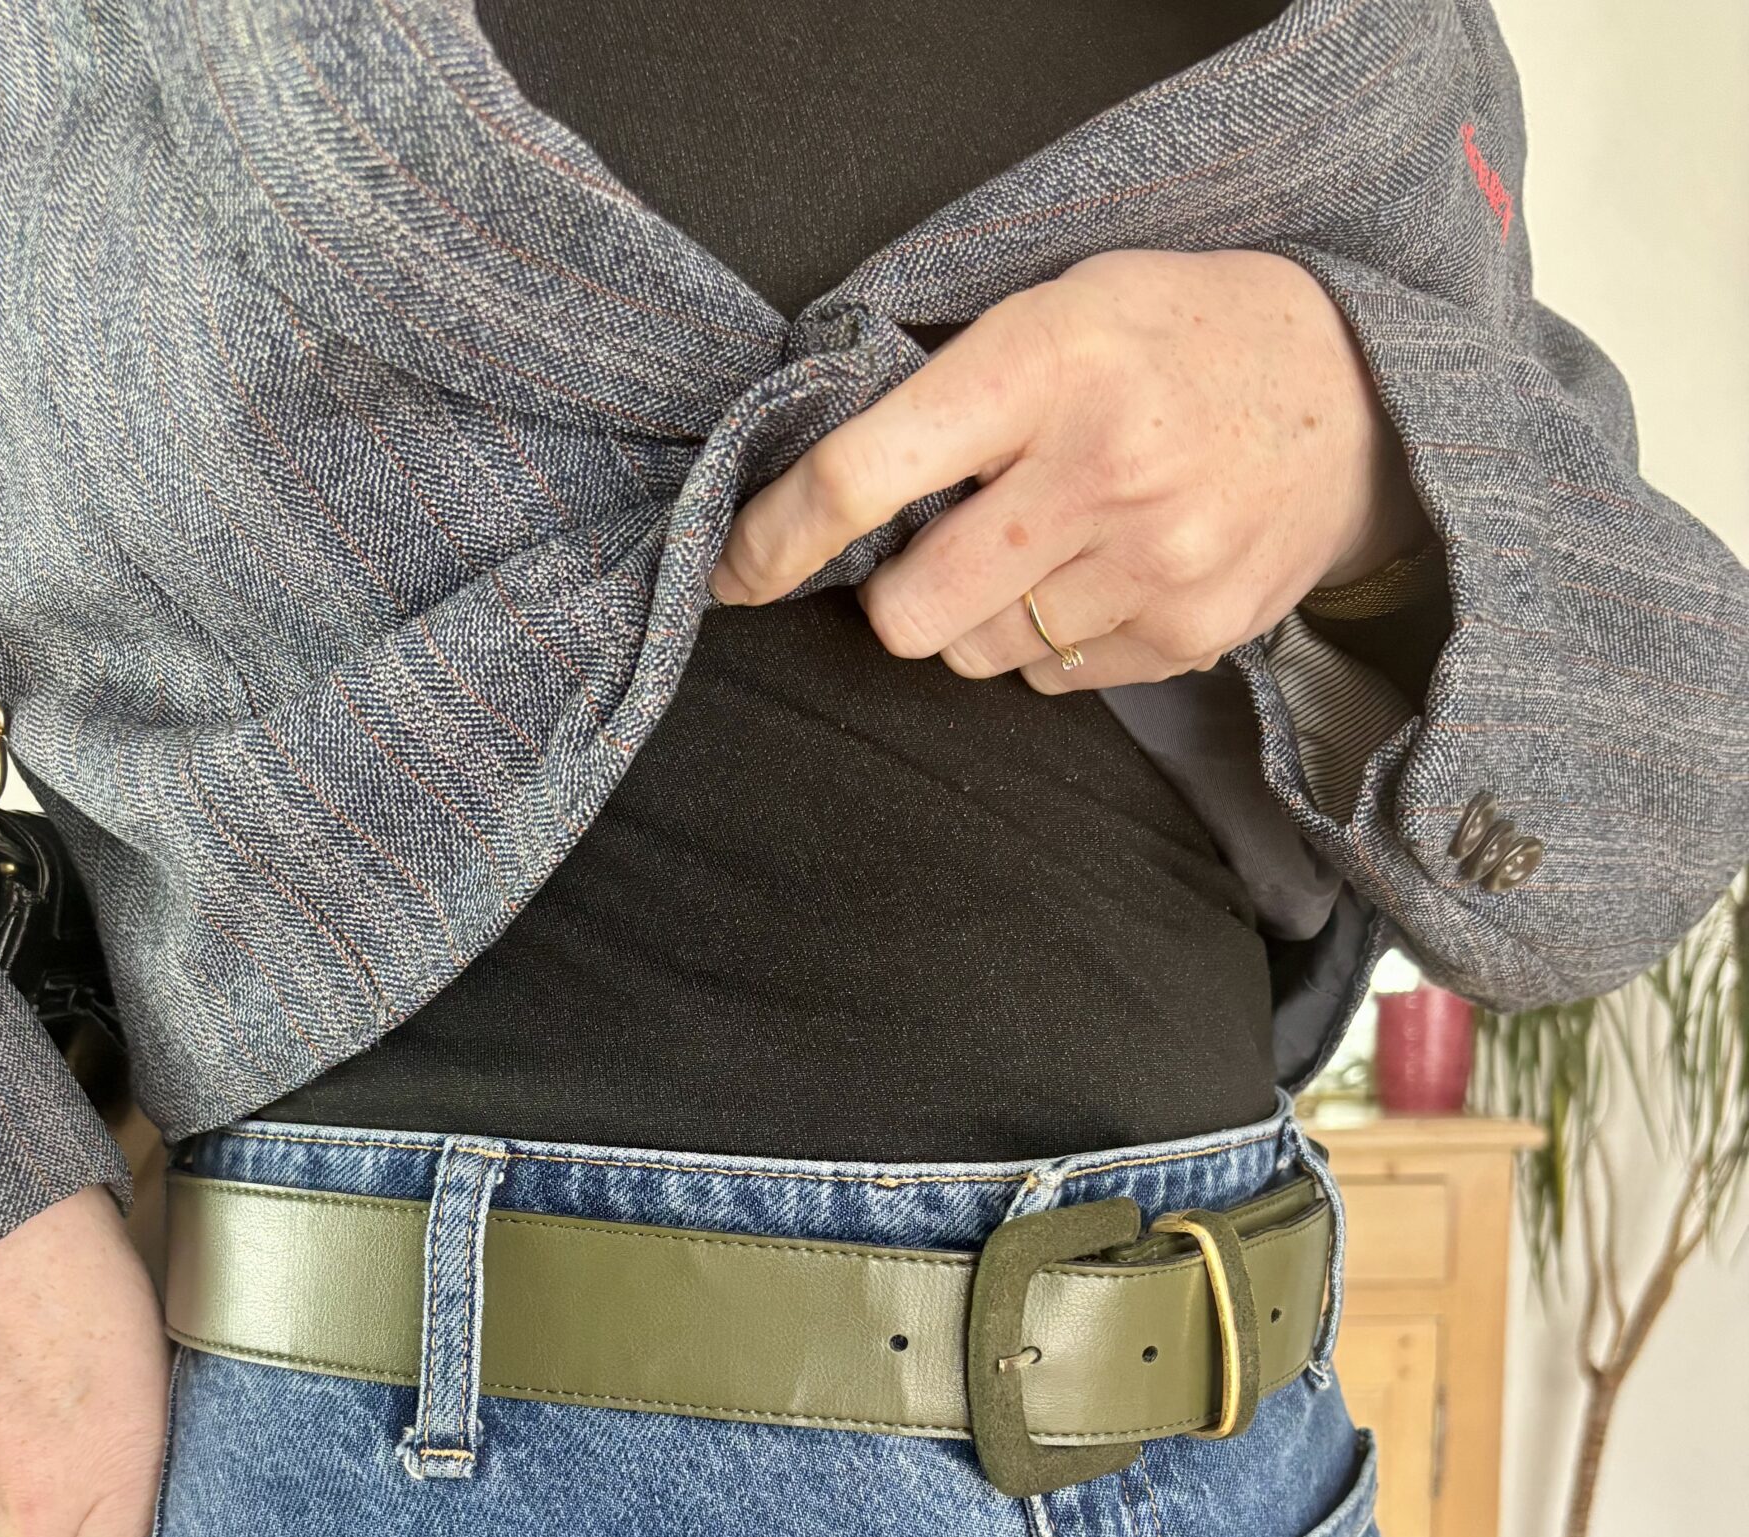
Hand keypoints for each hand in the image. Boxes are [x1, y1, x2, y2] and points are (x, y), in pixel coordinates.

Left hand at [712, 247, 1430, 689]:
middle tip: (939, 546)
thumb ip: (949, 391)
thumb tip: (820, 495)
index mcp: (1043, 365)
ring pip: (979, 655)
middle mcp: (1098, 471)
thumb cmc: (1177, 338)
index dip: (773, 541)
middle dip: (899, 594)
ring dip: (981, 616)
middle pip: (911, 612)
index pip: (862, 478)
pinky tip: (1105, 571)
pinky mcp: (1188, 634)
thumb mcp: (1061, 306)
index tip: (729, 573)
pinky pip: (1055, 679)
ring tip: (1046, 544)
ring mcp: (1151, 564)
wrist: (1357, 396)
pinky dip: (1054, 638)